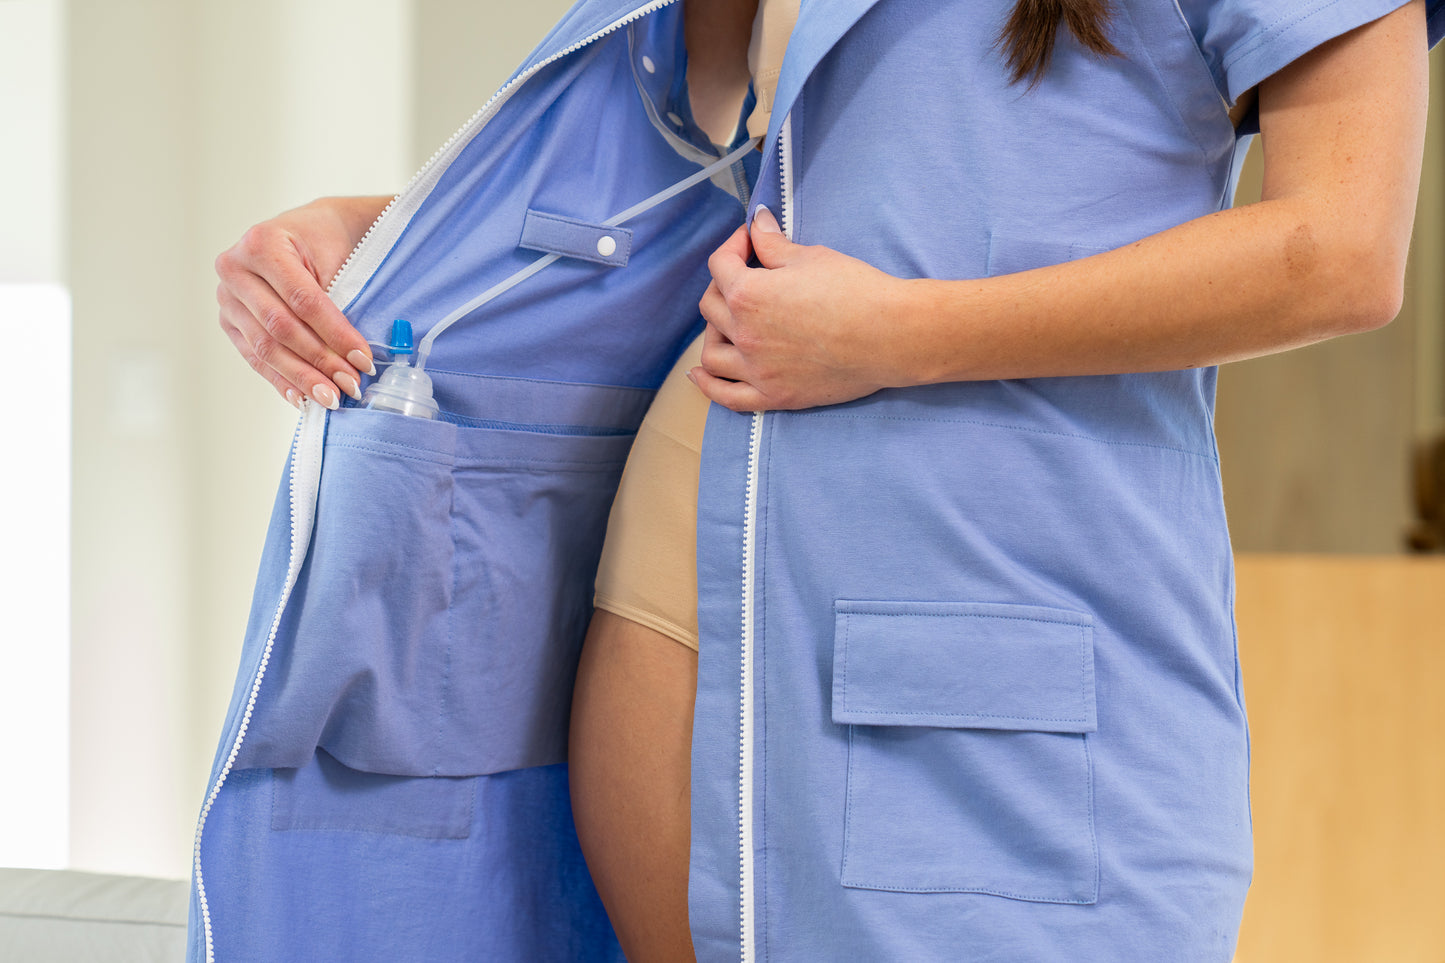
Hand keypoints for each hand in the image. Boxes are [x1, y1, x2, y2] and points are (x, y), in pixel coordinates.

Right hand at [216, 195, 390, 407]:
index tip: (363, 360)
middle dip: (319, 362)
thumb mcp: (337, 258)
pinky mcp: (229, 321)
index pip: (303, 301)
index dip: (335, 334)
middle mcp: (235, 269)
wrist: (308, 231)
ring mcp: (227, 297)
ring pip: (264, 348)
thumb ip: (338, 302)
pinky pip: (254, 357)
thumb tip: (352, 359)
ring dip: (301, 378)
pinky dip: (281, 380)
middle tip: (350, 385)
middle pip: (280, 328)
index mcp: (262, 244)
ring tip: (331, 398)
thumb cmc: (328, 242)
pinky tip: (302, 398)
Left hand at [690, 206, 912, 411]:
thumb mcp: (810, 257)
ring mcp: (756, 370)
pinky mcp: (774, 396)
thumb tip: (757, 222)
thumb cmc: (855, 291)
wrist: (890, 336)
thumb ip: (773, 243)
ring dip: (713, 333)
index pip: (720, 264)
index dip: (734, 245)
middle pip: (710, 307)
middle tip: (744, 276)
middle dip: (722, 285)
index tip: (750, 240)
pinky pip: (726, 396)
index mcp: (748, 294)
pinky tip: (700, 374)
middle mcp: (744, 334)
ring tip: (727, 323)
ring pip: (711, 354)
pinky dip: (708, 385)